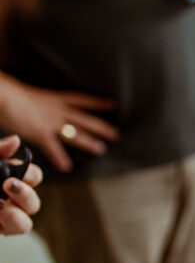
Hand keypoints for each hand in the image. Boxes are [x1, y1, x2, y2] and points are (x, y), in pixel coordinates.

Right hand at [0, 74, 116, 172]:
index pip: (81, 100)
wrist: (3, 95)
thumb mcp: (31, 97)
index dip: (97, 103)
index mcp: (54, 99)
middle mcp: (56, 110)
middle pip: (84, 119)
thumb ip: (41, 106)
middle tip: (116, 135)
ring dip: (88, 142)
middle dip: (100, 127)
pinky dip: (60, 158)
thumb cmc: (10, 94)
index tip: (112, 105)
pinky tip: (67, 167)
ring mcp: (50, 121)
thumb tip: (42, 112)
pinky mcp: (40, 132)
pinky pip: (53, 147)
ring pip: (75, 133)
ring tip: (101, 149)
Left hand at [0, 135, 42, 234]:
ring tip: (3, 207)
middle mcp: (8, 199)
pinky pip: (14, 230)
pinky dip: (11, 222)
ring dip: (18, 216)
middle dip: (24, 195)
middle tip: (7, 186)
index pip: (33, 177)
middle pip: (33, 201)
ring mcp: (4, 216)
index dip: (31, 175)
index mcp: (8, 178)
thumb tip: (16, 140)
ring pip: (26, 222)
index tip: (17, 172)